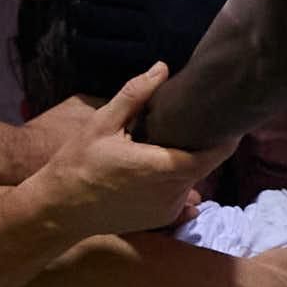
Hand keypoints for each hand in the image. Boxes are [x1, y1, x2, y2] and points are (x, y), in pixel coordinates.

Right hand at [27, 66, 212, 241]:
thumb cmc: (78, 164)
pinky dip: (175, 180)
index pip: (216, 152)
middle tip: (192, 120)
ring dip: (185, 162)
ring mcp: (168, 209)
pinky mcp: (161, 219)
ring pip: (192, 179)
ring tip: (166, 143)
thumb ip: (135, 95)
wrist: (59, 211)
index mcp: (164, 167)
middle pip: (205, 163)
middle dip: (202, 143)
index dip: (226, 135)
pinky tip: (155, 167)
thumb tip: (162, 67)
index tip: (227, 115)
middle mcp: (173, 192)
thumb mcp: (102, 123)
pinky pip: (180, 194)